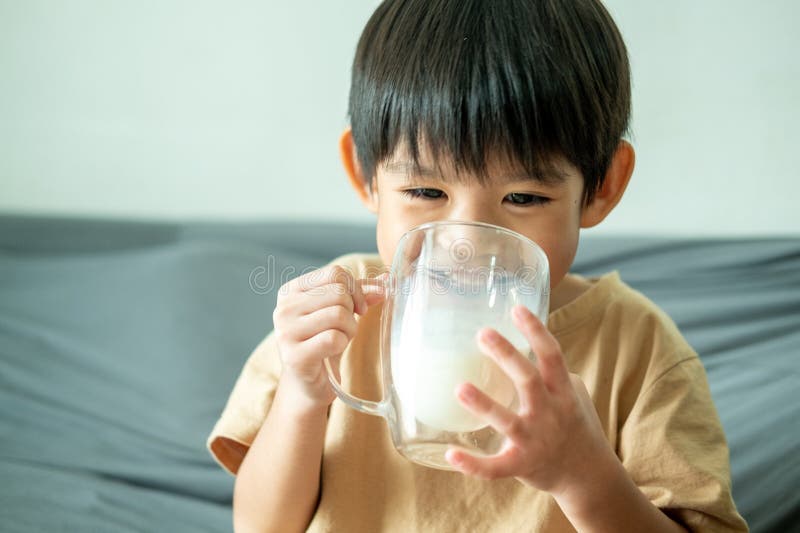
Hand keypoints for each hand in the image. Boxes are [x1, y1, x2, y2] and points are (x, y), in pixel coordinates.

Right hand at [273, 265, 385, 408]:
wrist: (310, 383)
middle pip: (339, 293)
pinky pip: (334, 338)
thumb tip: (385, 280)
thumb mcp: (341, 312)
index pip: (335, 273)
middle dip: (352, 312)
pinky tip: (332, 352)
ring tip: (339, 339)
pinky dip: (342, 344)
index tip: (358, 308)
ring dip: (349, 329)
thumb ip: (359, 293)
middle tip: (345, 328)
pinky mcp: (295, 356)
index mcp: (290, 291)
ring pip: (338, 314)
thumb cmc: (324, 343)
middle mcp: (283, 308)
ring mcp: (285, 332)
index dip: (355, 289)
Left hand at [445, 305, 614, 496]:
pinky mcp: (522, 465)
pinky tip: (451, 454)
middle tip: (482, 333)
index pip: (552, 355)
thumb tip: (526, 343)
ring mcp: (536, 441)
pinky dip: (473, 464)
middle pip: (528, 380)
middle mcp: (551, 414)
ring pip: (508, 421)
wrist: (589, 476)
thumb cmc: (576, 426)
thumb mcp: (574, 394)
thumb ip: (553, 372)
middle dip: (506, 356)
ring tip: (459, 387)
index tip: (517, 309)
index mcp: (563, 393)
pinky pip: (495, 467)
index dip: (536, 331)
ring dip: (483, 405)